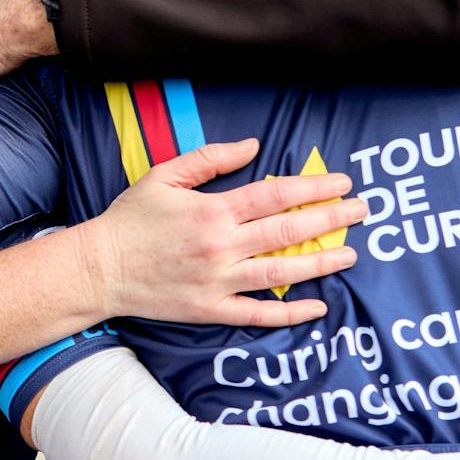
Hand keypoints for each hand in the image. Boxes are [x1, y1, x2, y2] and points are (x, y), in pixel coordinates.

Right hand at [81, 138, 365, 326]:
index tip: (341, 183)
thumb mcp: (163, 176)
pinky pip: (257, 313)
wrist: (98, 269)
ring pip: (280, 272)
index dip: (313, 188)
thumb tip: (254, 147)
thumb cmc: (129, 220)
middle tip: (362, 211)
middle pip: (288, 231)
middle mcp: (220, 247)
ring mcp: (217, 281)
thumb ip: (209, 159)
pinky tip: (317, 306)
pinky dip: (289, 312)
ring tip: (349, 254)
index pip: (275, 196)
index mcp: (212, 211)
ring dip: (320, 262)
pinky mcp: (209, 309)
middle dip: (330, 219)